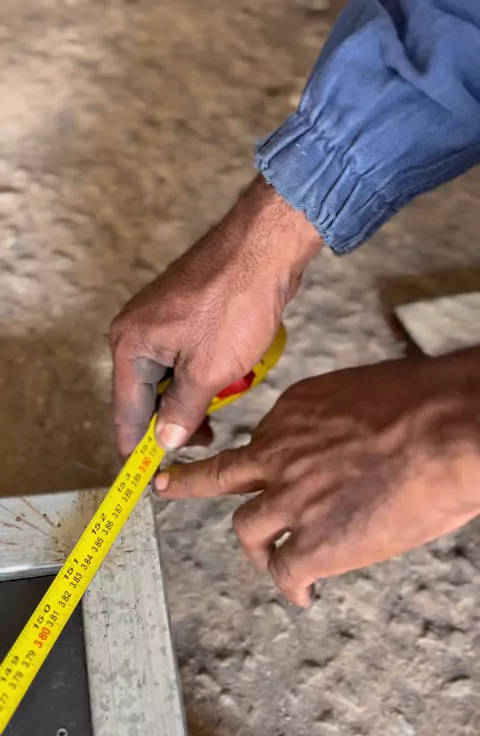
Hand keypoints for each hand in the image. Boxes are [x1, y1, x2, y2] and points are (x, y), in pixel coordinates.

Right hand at [110, 177, 320, 457]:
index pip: (127, 412)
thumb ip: (182, 411)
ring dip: (192, 398)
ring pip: (169, 376)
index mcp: (130, 346)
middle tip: (200, 443)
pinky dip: (202, 375)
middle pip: (145, 395)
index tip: (147, 476)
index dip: (138, 448)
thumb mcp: (207, 371)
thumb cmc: (233, 304)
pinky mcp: (186, 312)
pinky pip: (186, 357)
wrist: (264, 247)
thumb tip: (166, 441)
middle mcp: (136, 331)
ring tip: (218, 414)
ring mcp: (161, 319)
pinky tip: (225, 382)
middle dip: (172, 422)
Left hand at [155, 351, 479, 605]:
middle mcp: (281, 452)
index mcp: (296, 411)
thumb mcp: (371, 397)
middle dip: (189, 483)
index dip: (273, 462)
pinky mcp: (312, 543)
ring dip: (259, 548)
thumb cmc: (429, 405)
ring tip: (272, 562)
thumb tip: (363, 449)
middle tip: (167, 487)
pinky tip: (306, 594)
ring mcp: (291, 499)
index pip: (268, 440)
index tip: (276, 471)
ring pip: (248, 530)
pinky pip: (285, 572)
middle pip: (222, 473)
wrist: (448, 429)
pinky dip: (293, 587)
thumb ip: (347, 425)